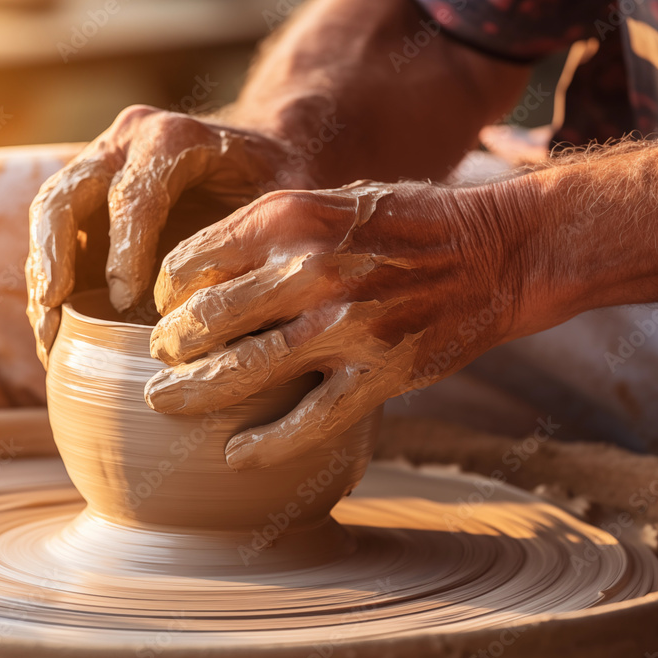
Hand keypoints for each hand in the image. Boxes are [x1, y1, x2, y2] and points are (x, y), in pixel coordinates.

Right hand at [25, 105, 313, 366]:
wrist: (266, 151)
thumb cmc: (280, 183)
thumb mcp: (288, 204)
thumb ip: (267, 245)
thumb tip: (245, 319)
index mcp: (173, 138)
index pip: (134, 194)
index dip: (125, 250)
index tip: (127, 303)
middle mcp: (125, 142)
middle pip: (66, 195)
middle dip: (56, 259)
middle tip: (56, 317)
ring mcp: (99, 164)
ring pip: (48, 213)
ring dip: (42, 276)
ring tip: (48, 337)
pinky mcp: (88, 194)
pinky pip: (52, 233)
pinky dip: (48, 280)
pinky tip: (54, 331)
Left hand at [145, 180, 521, 469]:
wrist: (498, 250)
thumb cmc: (405, 222)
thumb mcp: (329, 201)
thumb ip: (268, 230)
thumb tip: (200, 269)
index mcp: (291, 218)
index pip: (194, 261)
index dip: (167, 290)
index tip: (165, 308)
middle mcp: (311, 269)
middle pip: (207, 318)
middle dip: (169, 344)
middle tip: (160, 358)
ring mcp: (347, 326)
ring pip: (245, 371)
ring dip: (193, 392)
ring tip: (164, 401)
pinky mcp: (381, 374)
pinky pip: (310, 421)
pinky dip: (266, 445)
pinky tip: (235, 456)